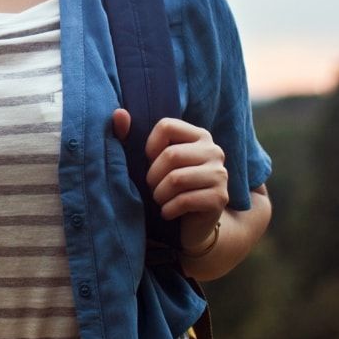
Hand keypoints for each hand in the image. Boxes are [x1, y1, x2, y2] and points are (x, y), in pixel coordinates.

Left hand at [112, 111, 227, 253]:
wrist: (193, 224)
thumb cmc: (167, 185)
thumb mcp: (149, 160)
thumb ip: (130, 135)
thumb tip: (118, 114)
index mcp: (199, 135)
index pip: (166, 126)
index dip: (150, 146)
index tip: (149, 162)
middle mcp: (214, 151)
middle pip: (171, 155)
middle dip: (153, 176)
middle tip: (152, 187)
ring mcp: (220, 174)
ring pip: (177, 179)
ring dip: (159, 194)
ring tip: (160, 199)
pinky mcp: (220, 198)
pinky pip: (185, 200)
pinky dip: (168, 209)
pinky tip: (167, 212)